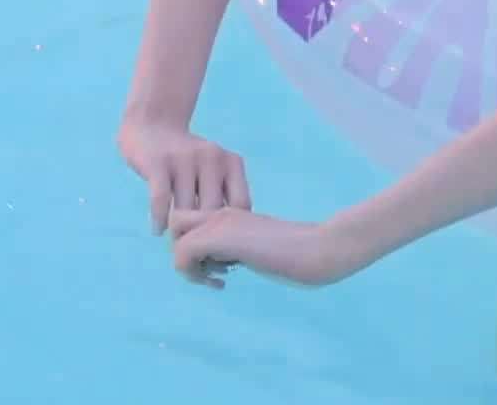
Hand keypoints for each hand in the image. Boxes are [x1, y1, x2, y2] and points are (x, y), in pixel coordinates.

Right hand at [117, 119, 250, 234]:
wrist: (151, 122)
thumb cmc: (186, 158)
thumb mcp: (213, 169)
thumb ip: (222, 196)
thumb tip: (229, 243)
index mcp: (231, 161)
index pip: (241, 205)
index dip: (233, 230)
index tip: (221, 245)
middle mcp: (212, 158)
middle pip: (213, 212)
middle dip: (204, 236)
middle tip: (196, 254)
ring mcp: (184, 159)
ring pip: (186, 209)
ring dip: (180, 232)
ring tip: (177, 245)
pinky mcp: (158, 162)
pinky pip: (160, 200)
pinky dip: (160, 220)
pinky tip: (158, 229)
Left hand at [168, 207, 363, 289]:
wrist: (321, 248)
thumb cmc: (302, 254)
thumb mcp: (261, 249)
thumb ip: (240, 250)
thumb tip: (222, 262)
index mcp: (233, 213)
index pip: (192, 221)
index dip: (195, 245)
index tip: (217, 268)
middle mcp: (223, 212)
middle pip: (176, 222)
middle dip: (184, 250)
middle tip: (209, 272)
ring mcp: (221, 222)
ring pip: (176, 237)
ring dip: (188, 265)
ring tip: (216, 279)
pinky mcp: (222, 238)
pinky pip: (182, 253)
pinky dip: (193, 275)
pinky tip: (221, 284)